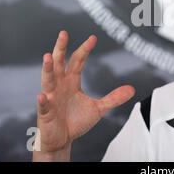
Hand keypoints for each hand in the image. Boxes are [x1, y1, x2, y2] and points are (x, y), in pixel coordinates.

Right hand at [34, 31, 134, 157]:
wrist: (63, 139)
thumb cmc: (76, 121)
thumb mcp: (99, 108)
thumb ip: (113, 98)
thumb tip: (131, 89)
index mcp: (71, 81)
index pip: (77, 61)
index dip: (85, 49)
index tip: (93, 38)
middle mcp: (60, 85)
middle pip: (59, 63)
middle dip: (61, 48)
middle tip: (63, 34)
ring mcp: (51, 97)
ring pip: (48, 80)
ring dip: (47, 69)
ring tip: (48, 56)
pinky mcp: (46, 113)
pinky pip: (44, 105)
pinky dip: (43, 101)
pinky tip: (42, 96)